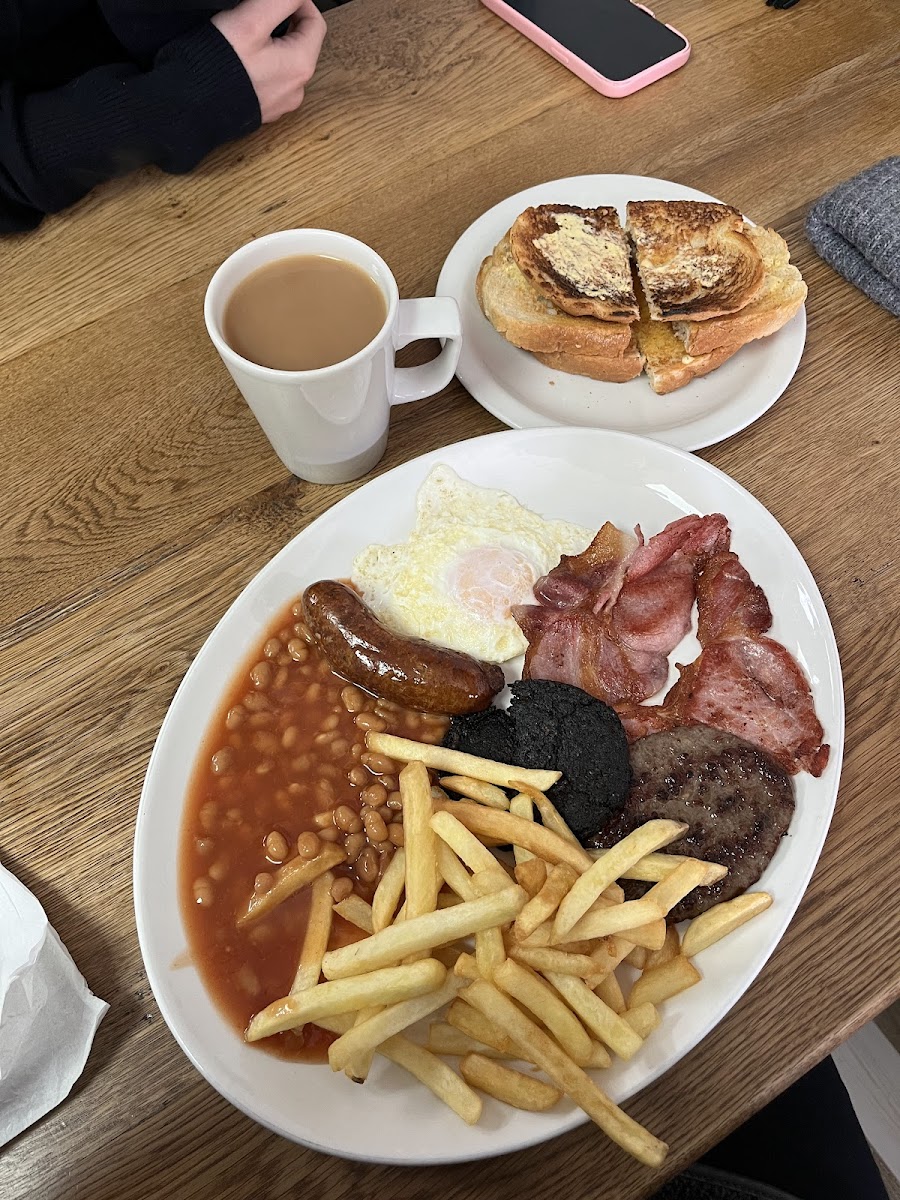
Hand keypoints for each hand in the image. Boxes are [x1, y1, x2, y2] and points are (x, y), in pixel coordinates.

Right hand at [213, 0, 327, 123]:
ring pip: (286, 63)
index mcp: (300, 67)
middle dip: (287, 24)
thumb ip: (281, 1)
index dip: (300, 3)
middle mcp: (296, 90)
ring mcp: (280, 103)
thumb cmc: (219, 66)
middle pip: (302, 45)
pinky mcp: (264, 109)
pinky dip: (263, 65)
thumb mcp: (251, 20)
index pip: (316, 24)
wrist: (193, 104)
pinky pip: (271, 80)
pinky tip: (244, 60)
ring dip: (275, 44)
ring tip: (251, 36)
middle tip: (262, 12)